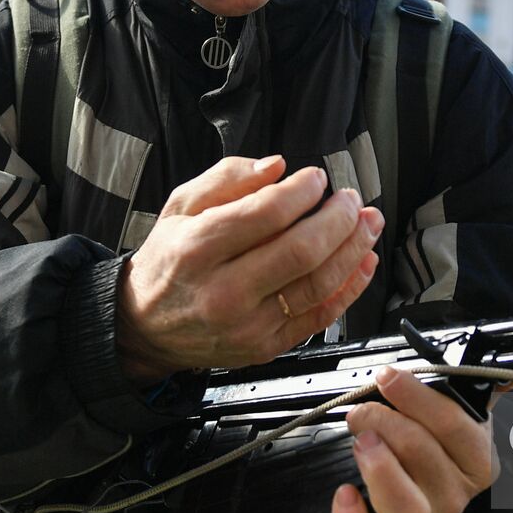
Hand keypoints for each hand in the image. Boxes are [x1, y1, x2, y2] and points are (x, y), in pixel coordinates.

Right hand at [117, 155, 382, 381]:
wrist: (145, 326)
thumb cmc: (169, 260)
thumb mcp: (181, 206)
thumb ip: (228, 178)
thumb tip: (276, 166)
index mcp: (197, 249)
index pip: (267, 214)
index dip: (303, 191)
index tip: (316, 178)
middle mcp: (223, 291)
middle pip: (301, 251)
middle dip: (339, 219)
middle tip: (351, 199)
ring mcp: (247, 324)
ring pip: (319, 284)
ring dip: (354, 249)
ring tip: (368, 224)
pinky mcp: (265, 346)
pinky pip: (320, 316)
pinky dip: (351, 287)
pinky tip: (364, 262)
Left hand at [332, 367, 497, 512]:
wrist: (424, 479)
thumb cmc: (437, 437)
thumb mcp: (460, 408)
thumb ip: (468, 387)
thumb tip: (507, 371)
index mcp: (478, 459)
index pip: (452, 423)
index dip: (414, 396)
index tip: (388, 376)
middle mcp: (454, 493)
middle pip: (420, 454)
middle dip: (384, 421)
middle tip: (364, 408)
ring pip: (403, 505)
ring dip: (377, 464)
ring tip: (360, 439)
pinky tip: (345, 494)